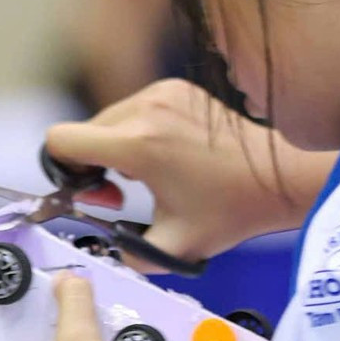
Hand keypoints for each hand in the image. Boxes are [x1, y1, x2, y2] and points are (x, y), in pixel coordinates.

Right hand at [45, 79, 327, 263]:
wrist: (279, 177)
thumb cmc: (230, 211)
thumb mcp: (171, 248)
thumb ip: (126, 254)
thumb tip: (107, 246)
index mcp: (138, 144)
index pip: (60, 139)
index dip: (64, 169)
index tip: (94, 190)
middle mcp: (146, 107)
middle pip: (83, 131)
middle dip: (92, 164)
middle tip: (123, 192)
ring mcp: (163, 91)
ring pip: (106, 119)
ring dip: (114, 148)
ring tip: (146, 175)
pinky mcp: (177, 87)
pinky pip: (134, 108)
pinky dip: (137, 132)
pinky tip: (164, 155)